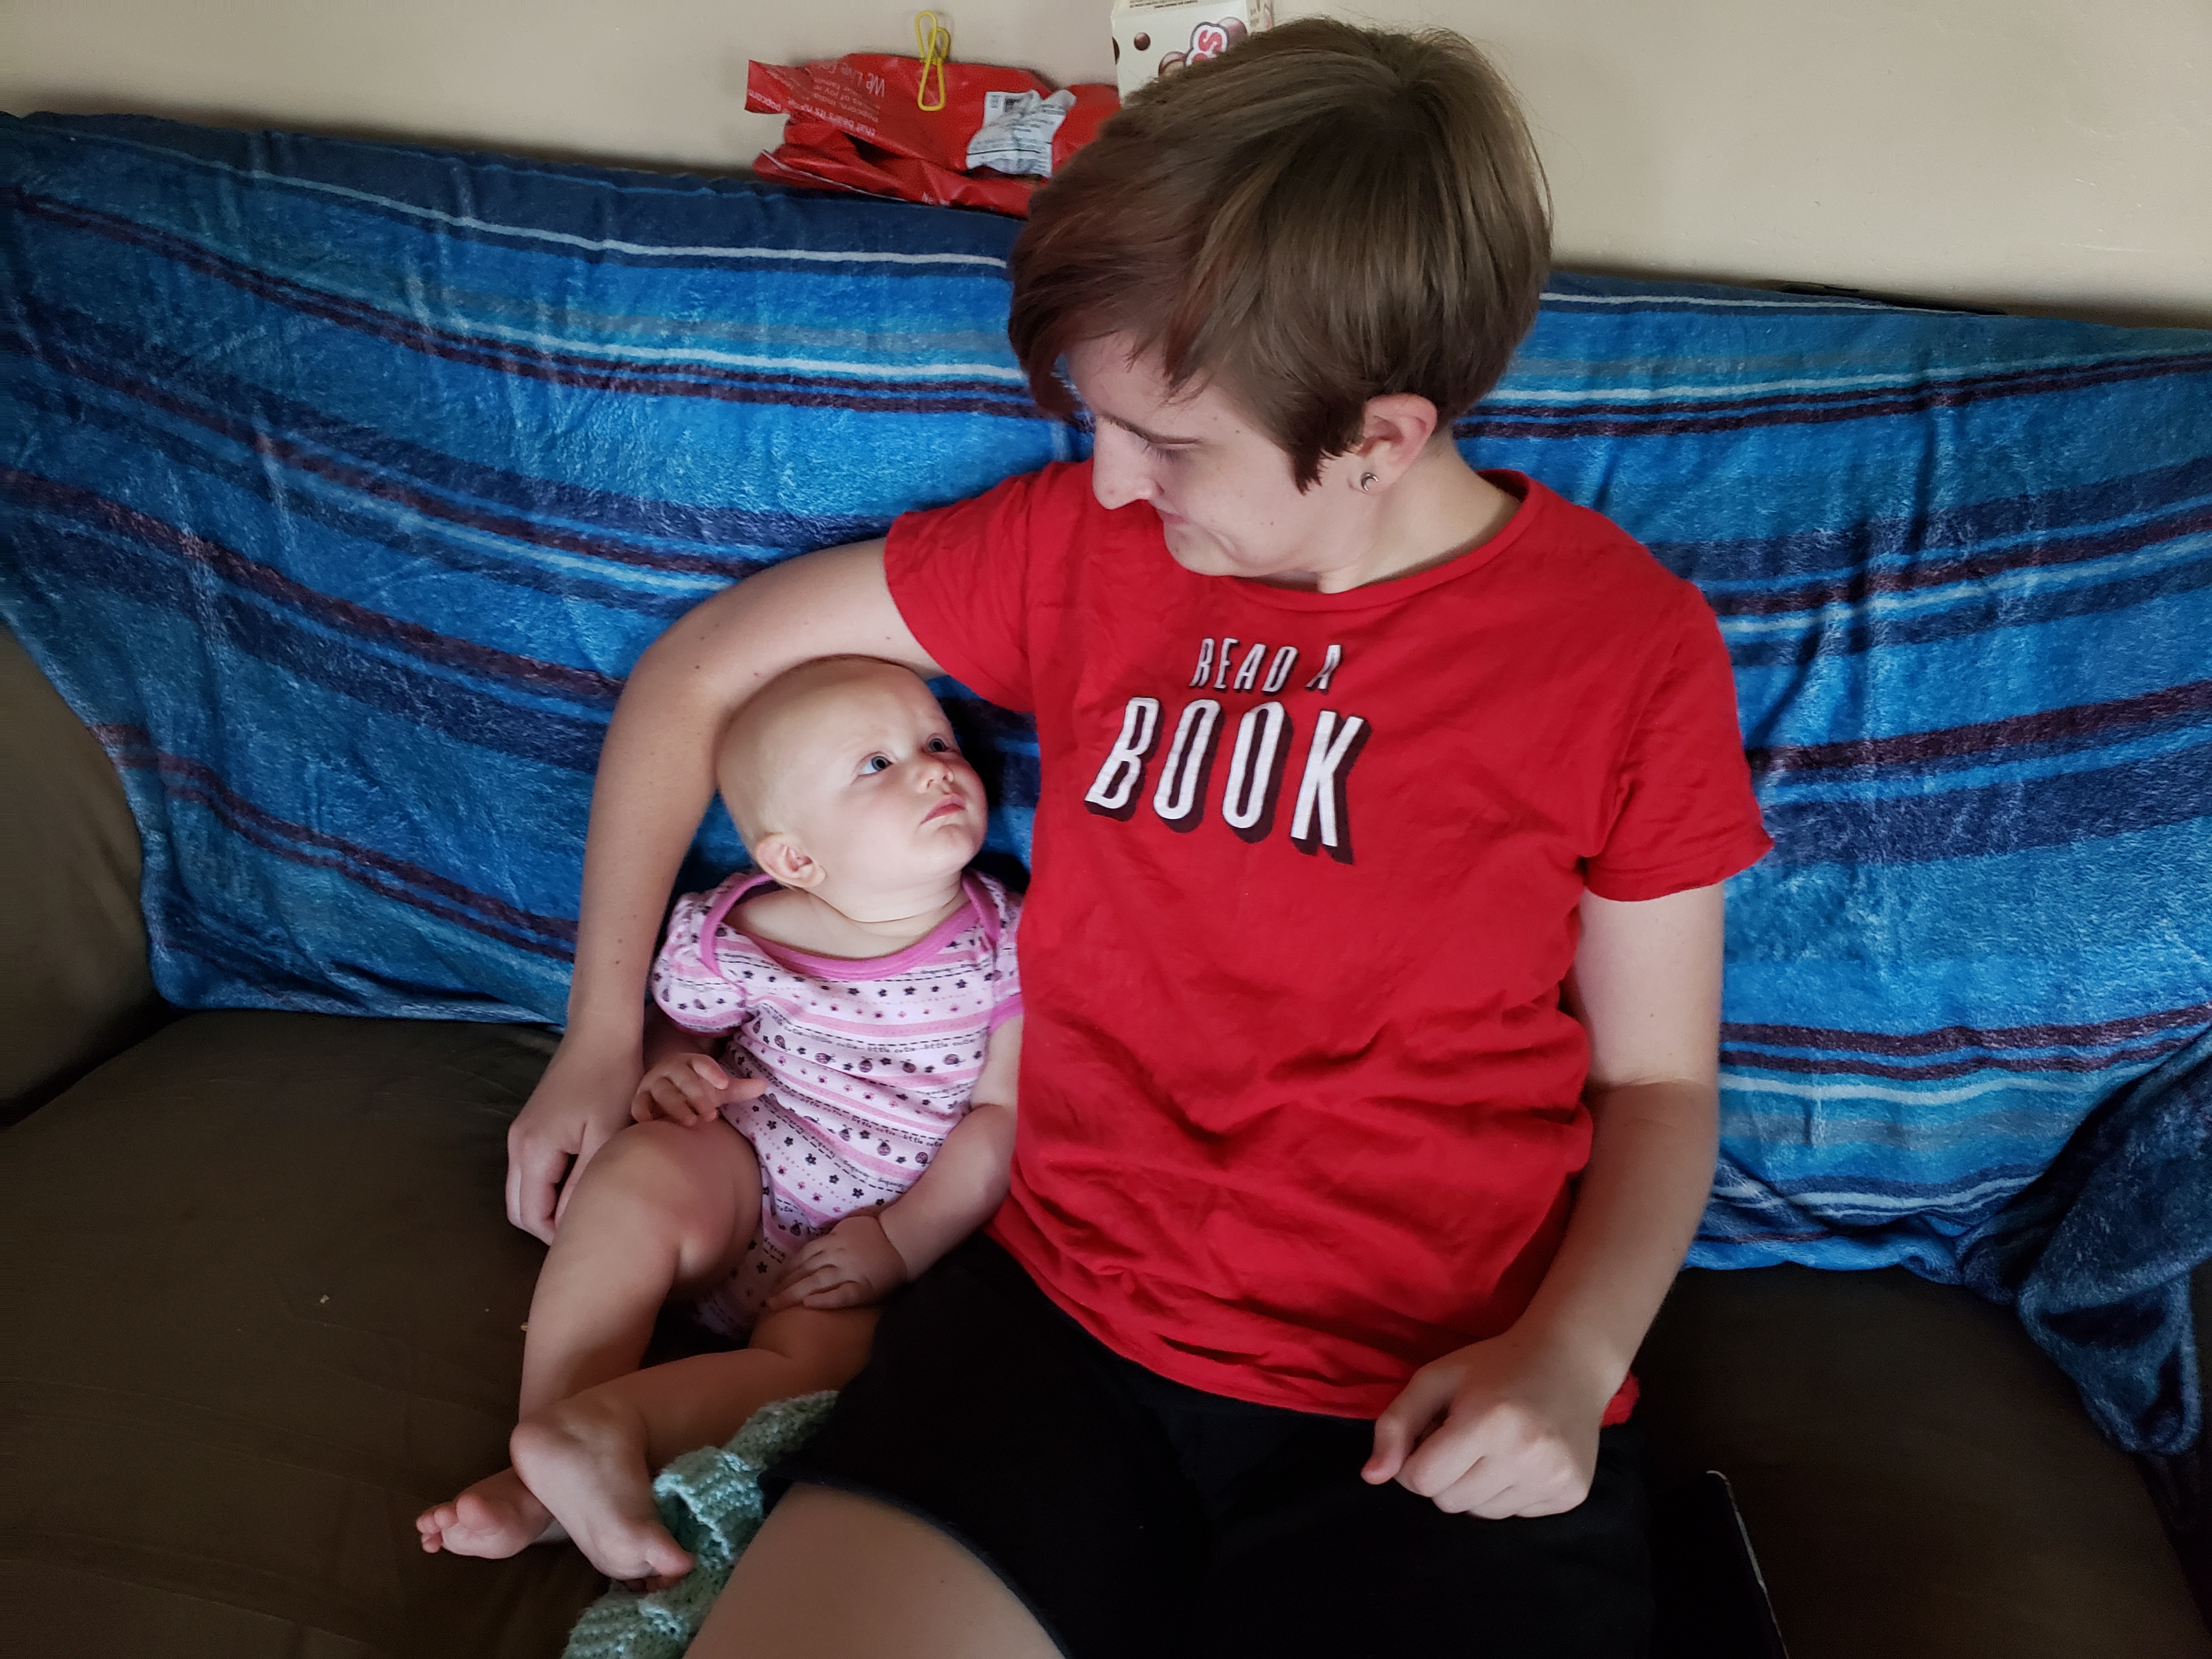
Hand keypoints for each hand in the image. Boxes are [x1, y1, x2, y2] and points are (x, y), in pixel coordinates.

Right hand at [506, 1037, 643, 1242]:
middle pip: (519, 1209)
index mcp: (533, 1151)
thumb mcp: (607, 1135)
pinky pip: (532, 1171)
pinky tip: (582, 1181)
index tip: (593, 1237)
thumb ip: (586, 1181)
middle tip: (589, 1228)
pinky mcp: (531, 1125)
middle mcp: (517, 1145)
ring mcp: (521, 1134)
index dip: (559, 1235)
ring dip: (549, 1206)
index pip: (531, 1217)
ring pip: (524, 1190)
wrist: (601, 1034)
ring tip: (588, 1206)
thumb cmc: (611, 1081)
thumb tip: (576, 1222)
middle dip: (549, 1226)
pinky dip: (549, 1186)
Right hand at [630, 1053, 765, 1127]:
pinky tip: (651, 1123)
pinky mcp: (640, 1098)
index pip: (702, 1063)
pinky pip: (638, 1103)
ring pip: (662, 1091)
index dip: (712, 1071)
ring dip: (676, 1106)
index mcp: (691, 1063)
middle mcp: (671, 1070)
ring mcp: (654, 1084)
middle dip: (696, 1095)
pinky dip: (643, 1112)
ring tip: (690, 1122)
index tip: (724, 1084)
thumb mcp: (717, 1090)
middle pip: (683, 1078)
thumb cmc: (695, 1091)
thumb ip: (738, 1089)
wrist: (664, 1095)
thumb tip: (763, 1086)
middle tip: (711, 1115)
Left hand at [765, 1213, 910, 1311]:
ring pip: (816, 1282)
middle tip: (766, 1302)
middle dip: (783, 1286)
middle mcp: (836, 1256)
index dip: (786, 1271)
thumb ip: (832, 1235)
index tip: (773, 1283)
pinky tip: (809, 1306)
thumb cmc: (877, 1230)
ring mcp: (848, 1272)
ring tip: (776, 1306)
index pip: (802, 1257)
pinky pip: (841, 1295)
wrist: (903, 1239)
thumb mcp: (849, 1225)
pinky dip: (824, 1300)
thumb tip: (818, 1242)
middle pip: (804, 1271)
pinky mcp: (862, 1288)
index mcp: (832, 1241)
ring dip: (793, 1294)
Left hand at [1362, 1329, 1614, 1517]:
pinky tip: (1521, 1458)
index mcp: (1486, 1420)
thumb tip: (1371, 1477)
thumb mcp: (1434, 1379)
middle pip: (1449, 1502)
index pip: (1422, 1479)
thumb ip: (1395, 1424)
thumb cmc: (1494, 1367)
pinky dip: (1507, 1493)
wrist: (1570, 1362)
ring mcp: (1553, 1477)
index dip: (1414, 1461)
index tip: (1430, 1437)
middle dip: (1444, 1475)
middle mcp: (1524, 1454)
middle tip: (1464, 1440)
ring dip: (1475, 1487)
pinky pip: (1515, 1515)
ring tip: (1493, 1449)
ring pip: (1481, 1514)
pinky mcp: (1571, 1492)